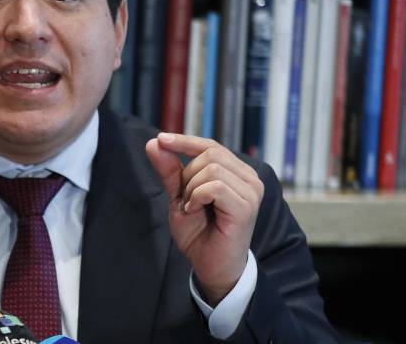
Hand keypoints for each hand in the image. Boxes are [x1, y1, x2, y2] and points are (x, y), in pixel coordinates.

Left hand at [145, 133, 263, 304]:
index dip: (185, 141)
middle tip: (187, 200)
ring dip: (192, 189)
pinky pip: (214, 186)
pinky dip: (197, 197)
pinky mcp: (246, 206)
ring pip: (211, 168)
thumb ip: (170, 170)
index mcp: (236, 172)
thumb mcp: (178, 195)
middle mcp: (249, 178)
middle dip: (188, 175)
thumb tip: (154, 142)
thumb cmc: (199, 232)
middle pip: (209, 153)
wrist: (210, 266)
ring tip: (194, 208)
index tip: (161, 139)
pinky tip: (196, 211)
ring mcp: (251, 191)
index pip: (210, 145)